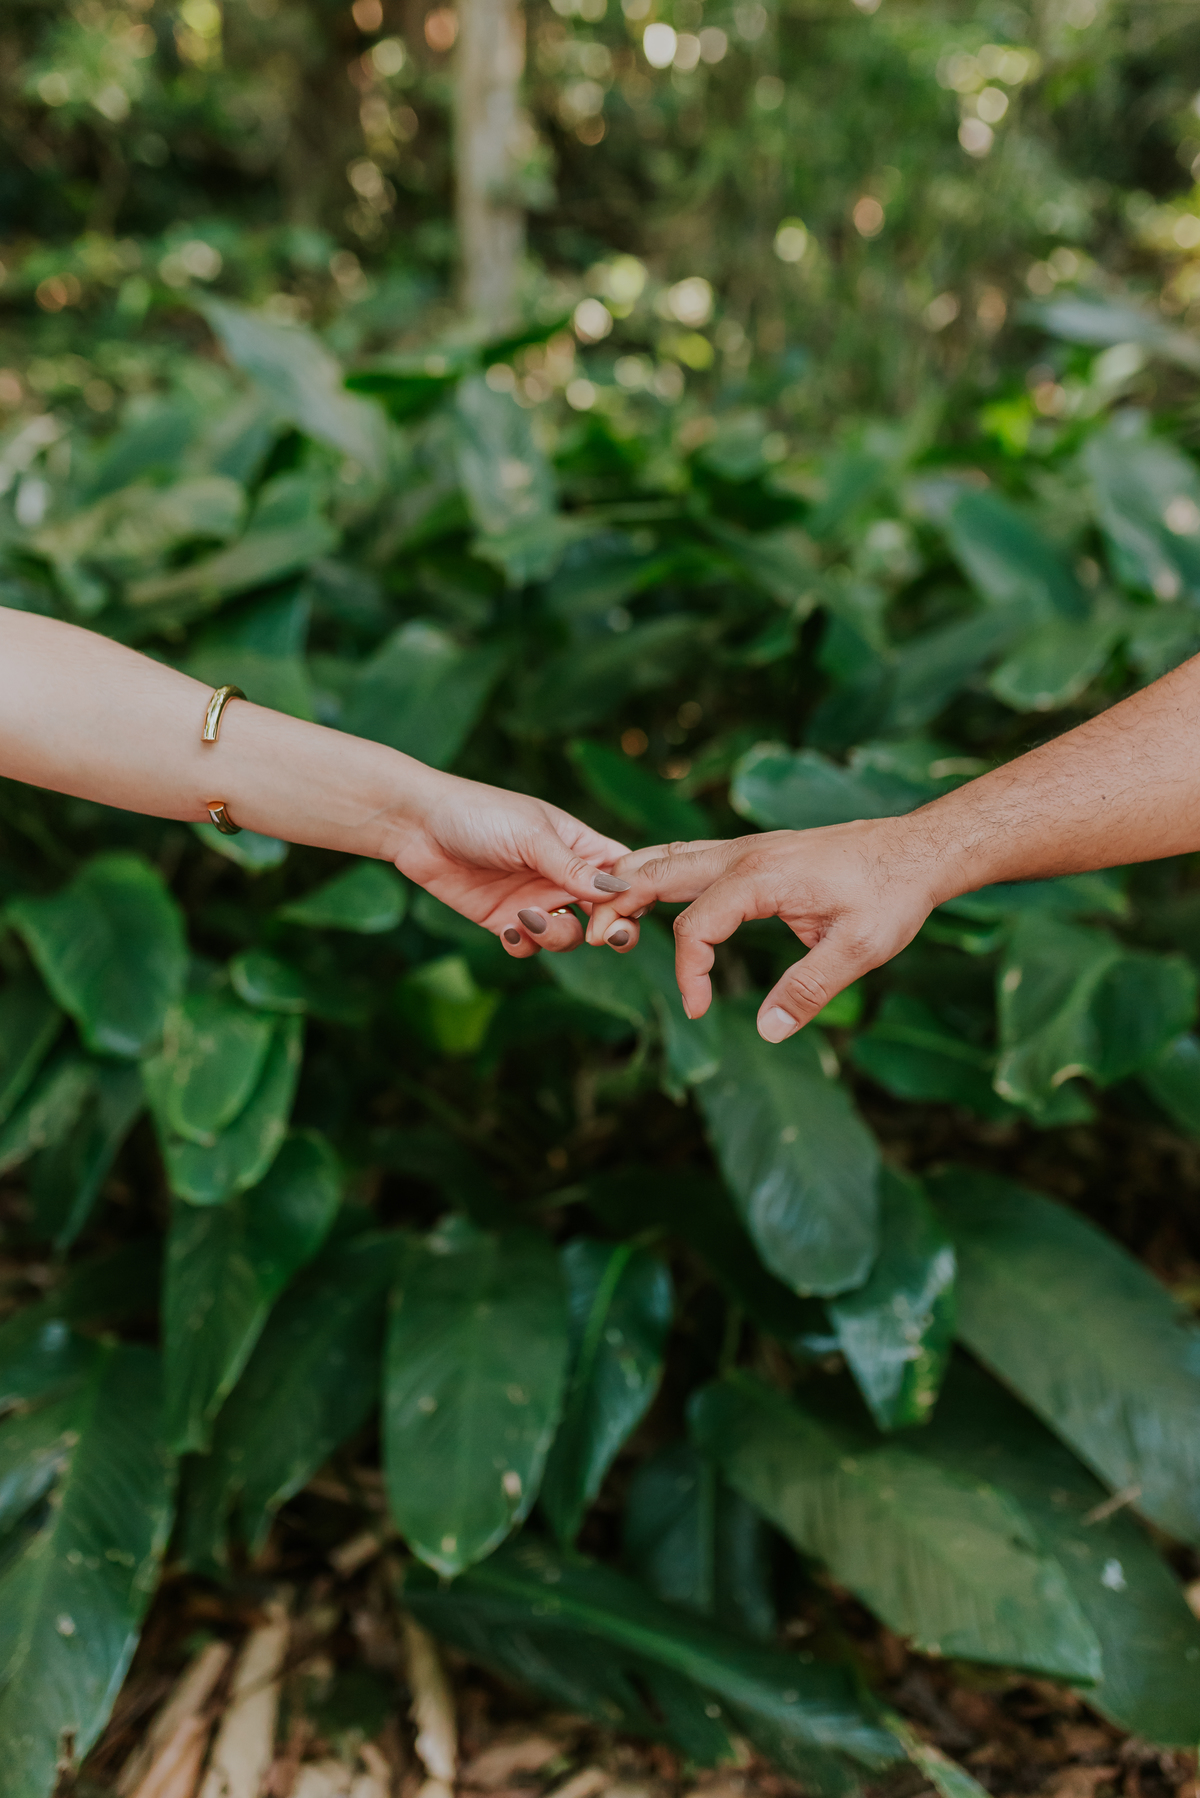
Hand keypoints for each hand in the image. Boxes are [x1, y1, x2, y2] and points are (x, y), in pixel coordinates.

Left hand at [393, 770, 641, 957]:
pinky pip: (531, 946)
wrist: (418, 825)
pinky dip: (526, 945)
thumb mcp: (531, 836)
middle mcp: (562, 876)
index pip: (624, 876)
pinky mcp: (505, 919)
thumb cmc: (479, 814)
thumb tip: (616, 892)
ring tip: (528, 919)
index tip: (624, 910)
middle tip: (601, 937)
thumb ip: (572, 867)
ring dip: (557, 936)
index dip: (633, 896)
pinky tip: (509, 930)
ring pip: (569, 935)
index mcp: (580, 846)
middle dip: (611, 931)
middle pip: (606, 913)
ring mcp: (535, 899)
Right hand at [585, 818, 939, 1038]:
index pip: (696, 927)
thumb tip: (766, 1032)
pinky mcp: (756, 852)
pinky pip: (693, 857)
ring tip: (603, 909)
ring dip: (635, 881)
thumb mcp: (859, 950)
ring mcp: (747, 848)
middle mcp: (745, 854)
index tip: (700, 1010)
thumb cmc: (891, 896)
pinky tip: (649, 889)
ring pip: (672, 857)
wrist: (917, 850)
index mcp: (762, 877)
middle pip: (660, 873)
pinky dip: (661, 872)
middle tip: (592, 935)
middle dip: (621, 904)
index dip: (689, 974)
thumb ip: (809, 990)